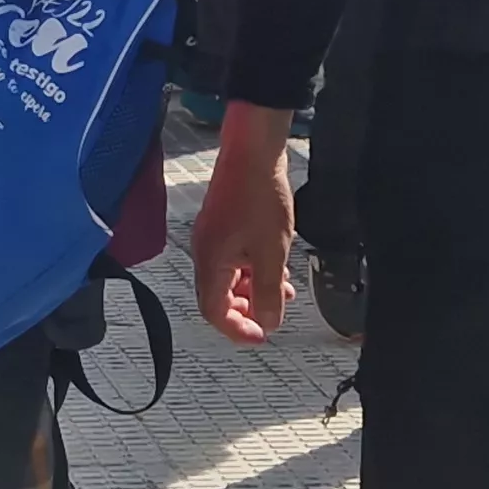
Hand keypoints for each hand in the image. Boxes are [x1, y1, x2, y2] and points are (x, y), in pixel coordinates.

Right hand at [192, 102, 298, 346]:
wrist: (253, 151)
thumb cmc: (260, 197)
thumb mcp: (272, 253)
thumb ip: (269, 292)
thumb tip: (269, 322)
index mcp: (211, 263)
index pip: (215, 312)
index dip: (238, 329)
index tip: (262, 336)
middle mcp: (205, 253)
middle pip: (219, 297)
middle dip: (248, 310)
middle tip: (273, 314)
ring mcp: (212, 238)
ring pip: (229, 278)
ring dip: (254, 289)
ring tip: (283, 289)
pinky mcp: (222, 225)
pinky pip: (233, 259)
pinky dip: (253, 269)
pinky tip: (276, 265)